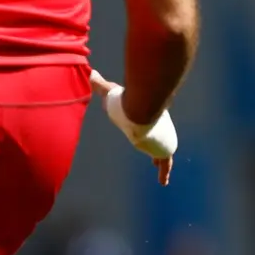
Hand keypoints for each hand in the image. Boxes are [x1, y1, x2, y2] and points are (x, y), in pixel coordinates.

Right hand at [91, 69, 174, 185]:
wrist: (140, 109)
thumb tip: (90, 72)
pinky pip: (165, 164)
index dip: (146, 131)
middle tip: (156, 158)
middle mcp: (156, 129)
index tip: (146, 134)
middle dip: (156, 147)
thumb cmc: (125, 101)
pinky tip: (163, 182)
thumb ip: (101, 85)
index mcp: (147, 117)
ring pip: (161, 153)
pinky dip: (163, 172)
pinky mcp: (163, 149)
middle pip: (156, 139)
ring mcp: (162, 140)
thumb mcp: (111, 93)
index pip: (146, 126)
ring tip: (161, 173)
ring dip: (161, 163)